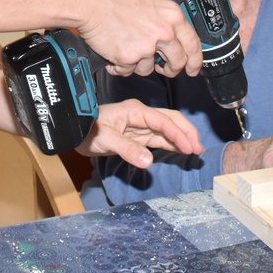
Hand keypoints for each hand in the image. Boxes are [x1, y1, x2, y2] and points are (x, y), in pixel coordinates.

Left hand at [76, 99, 203, 168]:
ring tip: (196, 151)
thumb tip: (149, 161)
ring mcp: (140, 125)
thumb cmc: (86, 131)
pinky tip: (182, 150)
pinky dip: (172, 143)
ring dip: (182, 138)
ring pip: (167, 129)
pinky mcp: (138, 135)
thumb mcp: (105, 140)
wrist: (73, 132)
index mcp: (135, 111)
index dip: (178, 133)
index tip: (190, 147)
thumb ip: (127, 149)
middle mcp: (141, 115)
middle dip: (186, 132)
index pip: (162, 121)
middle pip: (170, 120)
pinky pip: (159, 138)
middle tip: (199, 149)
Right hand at [77, 0, 202, 77]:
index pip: (193, 43)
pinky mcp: (129, 58)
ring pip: (149, 68)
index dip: (195, 60)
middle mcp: (164, 32)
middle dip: (170, 69)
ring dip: (137, 64)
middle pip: (177, 61)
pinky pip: (127, 70)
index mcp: (171, 15)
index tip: (193, 69)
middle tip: (162, 68)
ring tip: (123, 47)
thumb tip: (168, 33)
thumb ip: (163, 18)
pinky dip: (119, 66)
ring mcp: (147, 47)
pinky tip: (112, 53)